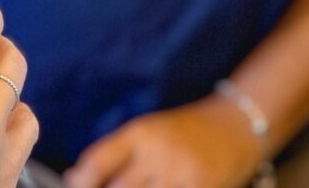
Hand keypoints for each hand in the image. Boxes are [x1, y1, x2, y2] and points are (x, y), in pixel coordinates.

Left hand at [64, 95, 262, 187]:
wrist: (234, 127)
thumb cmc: (184, 132)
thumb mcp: (147, 132)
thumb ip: (114, 155)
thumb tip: (74, 179)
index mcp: (140, 133)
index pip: (98, 161)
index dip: (82, 180)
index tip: (75, 187)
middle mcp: (159, 153)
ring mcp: (182, 176)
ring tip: (137, 187)